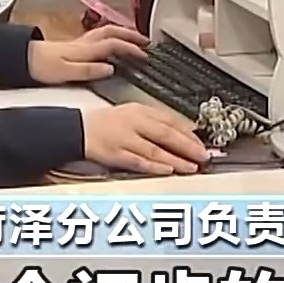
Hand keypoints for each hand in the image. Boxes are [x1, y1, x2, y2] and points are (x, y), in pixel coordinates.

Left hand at [28, 25, 148, 84]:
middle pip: (113, 32)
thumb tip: (110, 68)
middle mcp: (84, 43)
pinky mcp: (74, 44)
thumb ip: (90, 70)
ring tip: (134, 37)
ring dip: (122, 32)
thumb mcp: (66, 72)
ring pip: (106, 30)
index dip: (131, 48)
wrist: (23, 58)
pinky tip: (110, 41)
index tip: (144, 55)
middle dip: (131, 34)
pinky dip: (110, 34)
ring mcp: (79, 42)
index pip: (114, 44)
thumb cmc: (42, 66)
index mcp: (85, 49)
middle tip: (146, 41)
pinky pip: (99, 35)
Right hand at [82, 103, 207, 174]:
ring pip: (154, 150)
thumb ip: (157, 122)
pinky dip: (153, 166)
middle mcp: (134, 123)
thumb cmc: (109, 123)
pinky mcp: (115, 155)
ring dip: (175, 160)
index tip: (202, 143)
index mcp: (141, 111)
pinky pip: (138, 161)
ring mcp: (124, 139)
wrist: (79, 129)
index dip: (189, 133)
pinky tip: (167, 170)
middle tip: (203, 155)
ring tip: (191, 167)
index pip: (171, 121)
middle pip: (166, 134)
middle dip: (187, 146)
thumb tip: (185, 131)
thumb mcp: (134, 113)